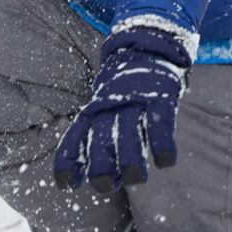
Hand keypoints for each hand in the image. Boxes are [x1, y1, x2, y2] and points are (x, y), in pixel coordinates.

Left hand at [54, 26, 191, 193]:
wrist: (147, 45)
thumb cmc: (121, 87)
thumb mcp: (100, 104)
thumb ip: (93, 133)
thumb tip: (88, 174)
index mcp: (92, 110)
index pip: (73, 140)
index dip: (68, 165)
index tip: (67, 185)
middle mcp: (110, 107)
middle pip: (100, 143)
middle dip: (101, 170)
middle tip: (107, 185)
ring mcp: (135, 101)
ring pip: (129, 138)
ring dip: (131, 164)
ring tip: (136, 179)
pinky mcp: (160, 98)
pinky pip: (160, 128)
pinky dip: (162, 149)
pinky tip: (164, 162)